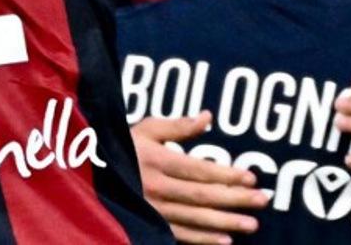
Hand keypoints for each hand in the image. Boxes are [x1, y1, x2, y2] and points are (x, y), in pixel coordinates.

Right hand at [132, 112, 267, 242]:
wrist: (86, 170)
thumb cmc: (120, 146)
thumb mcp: (145, 129)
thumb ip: (177, 126)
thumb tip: (208, 117)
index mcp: (157, 160)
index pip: (199, 170)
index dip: (226, 174)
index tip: (251, 177)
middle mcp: (156, 187)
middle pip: (202, 195)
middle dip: (235, 198)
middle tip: (264, 200)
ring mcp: (153, 209)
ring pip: (195, 218)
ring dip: (225, 222)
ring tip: (252, 224)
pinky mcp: (149, 224)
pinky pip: (179, 235)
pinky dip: (203, 240)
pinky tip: (225, 242)